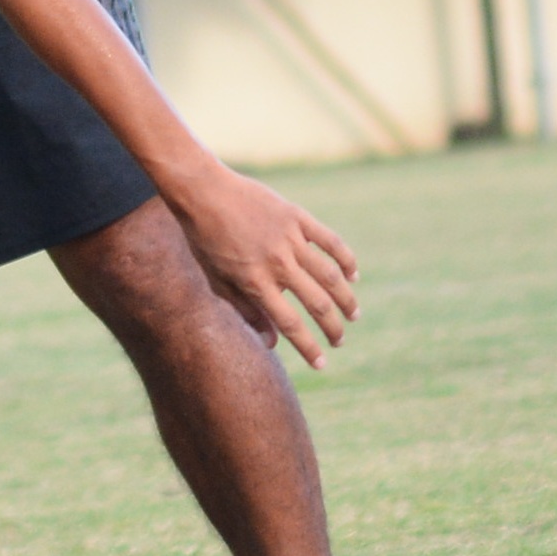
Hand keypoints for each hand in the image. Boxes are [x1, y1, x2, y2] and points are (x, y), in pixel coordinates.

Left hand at [170, 168, 360, 367]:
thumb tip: (270, 343)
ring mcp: (290, 239)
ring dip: (346, 299)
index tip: (321, 364)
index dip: (308, 348)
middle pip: (316, 304)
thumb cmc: (204, 239)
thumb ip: (245, 311)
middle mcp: (276, 263)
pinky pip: (330, 241)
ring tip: (353, 315)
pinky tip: (353, 275)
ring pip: (330, 276)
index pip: (289, 324)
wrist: (203, 191)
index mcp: (255, 282)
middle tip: (339, 341)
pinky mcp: (297, 217)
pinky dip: (346, 259)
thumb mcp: (217, 279)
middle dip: (332, 328)